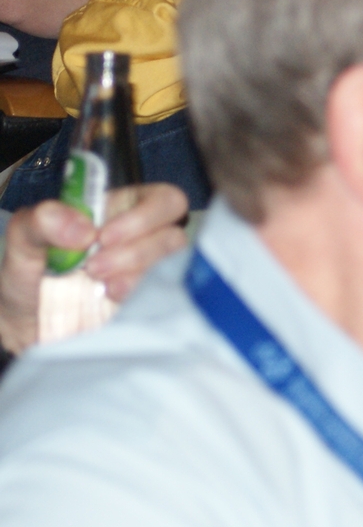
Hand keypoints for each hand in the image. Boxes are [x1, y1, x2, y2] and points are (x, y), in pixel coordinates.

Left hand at [0, 184, 187, 353]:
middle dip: (137, 250)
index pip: (163, 200)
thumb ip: (42, 221)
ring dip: (139, 276)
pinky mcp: (151, 305)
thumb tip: (84, 230)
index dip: (143, 216)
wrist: (27, 326)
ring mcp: (152, 275)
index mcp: (124, 212)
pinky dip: (144, 300)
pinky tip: (115, 305)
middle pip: (174, 234)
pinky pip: (167, 299)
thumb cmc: (31, 275)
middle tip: (95, 268)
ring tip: (104, 290)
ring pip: (172, 267)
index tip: (104, 237)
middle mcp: (147, 241)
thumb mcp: (24, 239)